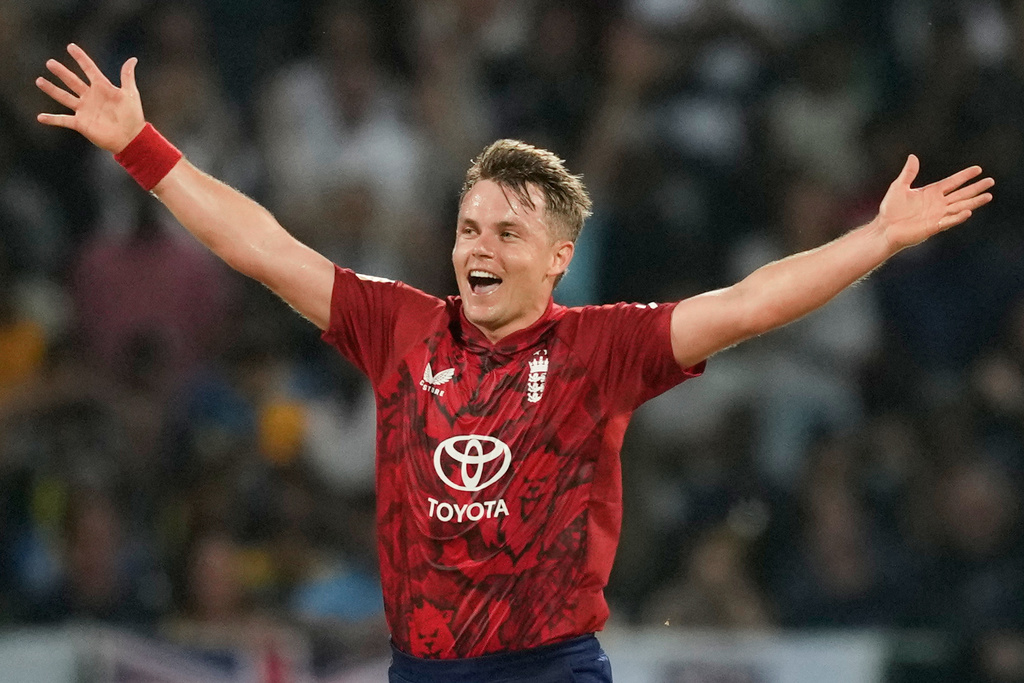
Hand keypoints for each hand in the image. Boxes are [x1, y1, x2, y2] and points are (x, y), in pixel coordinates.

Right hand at [36, 43, 144, 153]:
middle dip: (61, 72)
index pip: (89, 69)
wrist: (131, 137)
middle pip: (72, 81)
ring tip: (39, 81)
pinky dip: (52, 119)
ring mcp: (85, 110)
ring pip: (64, 97)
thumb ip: (127, 76)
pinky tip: (40, 117)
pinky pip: (63, 120)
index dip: (81, 58)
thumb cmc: (133, 116)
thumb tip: (133, 59)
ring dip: (52, 89)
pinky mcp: (81, 123)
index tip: (70, 46)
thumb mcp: (130, 93)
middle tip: (50, 63)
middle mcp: (91, 97)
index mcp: (102, 88)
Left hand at [877, 154, 994, 250]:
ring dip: (974, 202)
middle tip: (991, 181)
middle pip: (961, 194)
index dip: (965, 176)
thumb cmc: (890, 209)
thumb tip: (913, 157)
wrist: (884, 228)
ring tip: (988, 196)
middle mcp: (937, 203)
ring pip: (960, 207)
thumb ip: (908, 173)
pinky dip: (958, 217)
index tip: (978, 169)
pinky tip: (968, 212)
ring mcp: (937, 215)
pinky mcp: (933, 227)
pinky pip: (948, 221)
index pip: (952, 182)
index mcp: (931, 192)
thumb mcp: (898, 187)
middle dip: (976, 188)